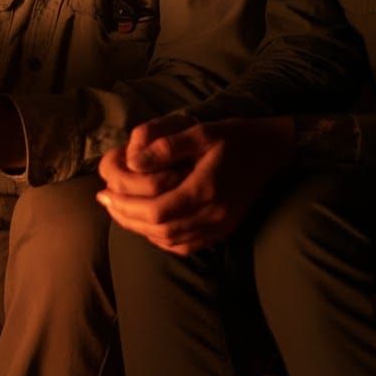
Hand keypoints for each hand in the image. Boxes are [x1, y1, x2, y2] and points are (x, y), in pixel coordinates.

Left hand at [97, 116, 294, 255]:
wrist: (271, 151)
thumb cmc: (233, 136)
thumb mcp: (201, 131)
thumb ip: (167, 146)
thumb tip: (133, 160)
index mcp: (206, 189)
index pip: (158, 210)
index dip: (126, 206)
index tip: (104, 194)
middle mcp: (214, 215)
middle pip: (160, 229)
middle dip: (127, 218)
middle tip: (105, 203)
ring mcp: (220, 226)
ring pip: (171, 240)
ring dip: (140, 229)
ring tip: (119, 212)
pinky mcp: (222, 230)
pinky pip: (186, 245)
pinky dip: (162, 238)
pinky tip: (147, 225)